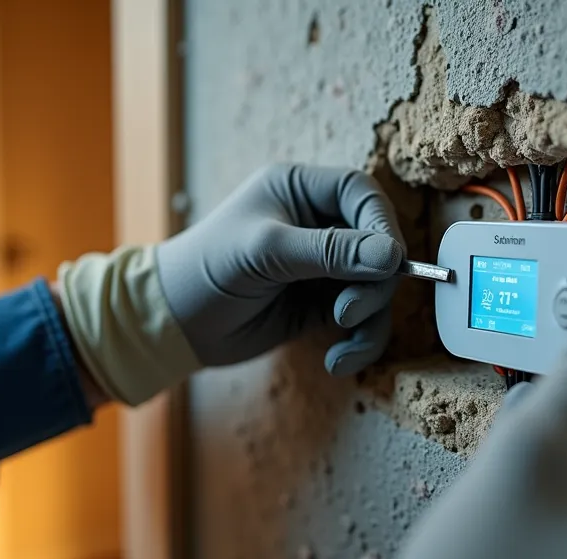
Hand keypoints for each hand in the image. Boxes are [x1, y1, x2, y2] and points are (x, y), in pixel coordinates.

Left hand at [155, 163, 405, 375]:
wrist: (174, 324)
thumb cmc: (208, 269)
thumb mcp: (268, 251)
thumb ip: (330, 251)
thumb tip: (392, 255)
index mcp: (300, 190)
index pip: (362, 194)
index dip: (382, 225)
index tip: (390, 261)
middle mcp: (317, 224)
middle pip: (378, 245)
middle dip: (373, 282)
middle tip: (347, 311)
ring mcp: (323, 267)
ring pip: (375, 287)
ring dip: (370, 317)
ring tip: (343, 338)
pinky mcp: (322, 306)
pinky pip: (361, 320)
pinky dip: (359, 341)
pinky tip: (338, 360)